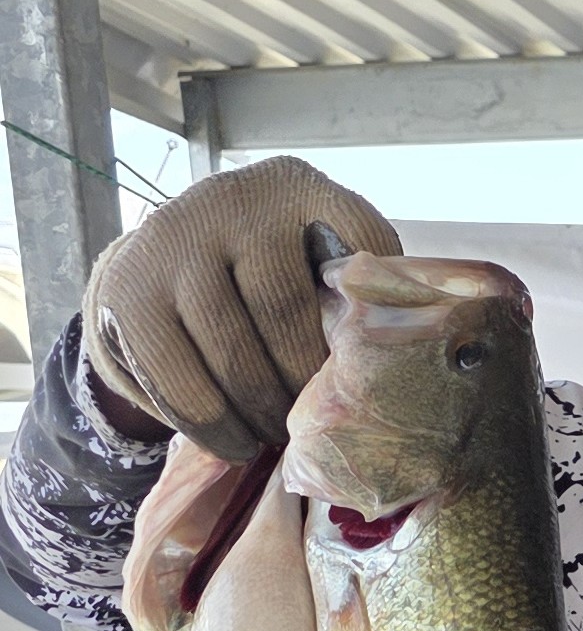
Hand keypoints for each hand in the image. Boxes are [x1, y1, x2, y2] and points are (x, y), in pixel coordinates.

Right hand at [81, 157, 402, 462]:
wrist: (170, 251)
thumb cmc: (278, 268)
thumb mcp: (330, 254)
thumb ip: (368, 286)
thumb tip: (408, 362)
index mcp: (298, 189)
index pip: (352, 261)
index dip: (364, 333)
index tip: (371, 383)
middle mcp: (229, 203)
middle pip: (283, 315)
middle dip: (306, 385)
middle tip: (321, 429)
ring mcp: (170, 242)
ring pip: (226, 352)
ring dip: (258, 412)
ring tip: (277, 441)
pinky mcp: (125, 289)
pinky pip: (169, 374)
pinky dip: (206, 420)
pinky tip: (232, 441)